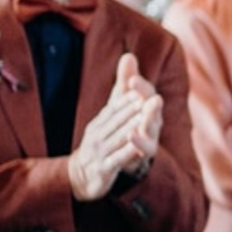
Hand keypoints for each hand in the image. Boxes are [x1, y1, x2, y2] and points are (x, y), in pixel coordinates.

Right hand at [68, 54, 162, 200]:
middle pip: (118, 120)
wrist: (80, 175)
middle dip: (134, 110)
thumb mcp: (108, 116)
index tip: (141, 86)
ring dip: (132, 128)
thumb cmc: (100, 141)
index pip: (115, 106)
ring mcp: (100, 152)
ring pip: (118, 138)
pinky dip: (125, 153)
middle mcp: (98, 134)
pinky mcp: (103, 169)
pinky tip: (136, 147)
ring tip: (147, 120)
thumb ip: (121, 90)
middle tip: (152, 100)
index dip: (127, 97)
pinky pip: (115, 159)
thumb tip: (129, 56)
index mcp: (101, 121)